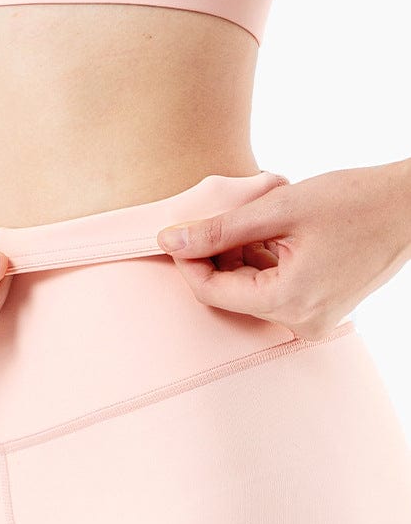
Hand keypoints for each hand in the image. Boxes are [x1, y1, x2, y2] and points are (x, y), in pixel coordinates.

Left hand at [155, 162, 410, 340]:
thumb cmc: (354, 200)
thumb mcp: (279, 208)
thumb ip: (220, 228)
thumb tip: (170, 240)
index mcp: (287, 302)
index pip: (213, 293)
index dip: (188, 263)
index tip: (177, 233)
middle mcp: (300, 323)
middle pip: (233, 295)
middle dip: (216, 259)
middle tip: (216, 218)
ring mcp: (313, 322)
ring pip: (252, 294)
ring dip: (241, 260)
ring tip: (253, 221)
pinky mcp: (321, 313)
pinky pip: (276, 294)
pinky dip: (264, 267)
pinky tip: (271, 236)